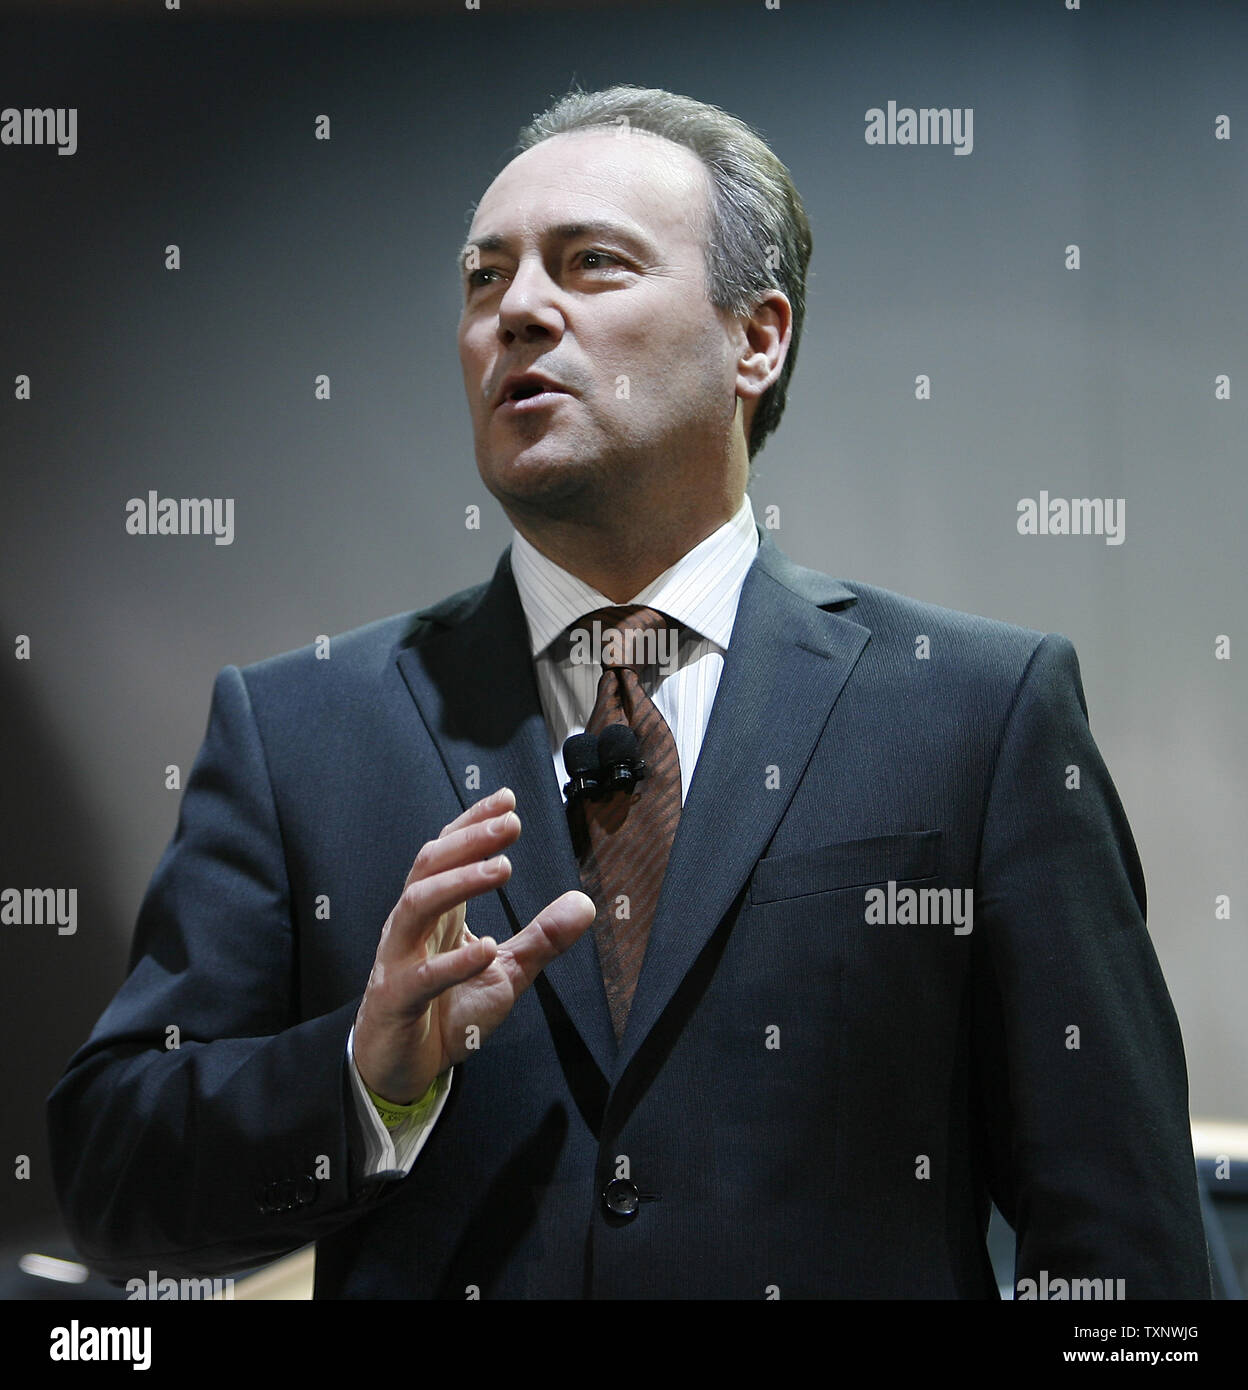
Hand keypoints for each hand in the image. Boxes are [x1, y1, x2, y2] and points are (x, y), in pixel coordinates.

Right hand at [352, 786, 594, 1103]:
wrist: (403, 1070)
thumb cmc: (447, 1013)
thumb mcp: (507, 973)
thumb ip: (542, 939)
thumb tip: (585, 902)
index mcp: (435, 914)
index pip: (447, 854)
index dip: (473, 824)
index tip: (507, 800)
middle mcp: (411, 928)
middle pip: (429, 866)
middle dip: (469, 840)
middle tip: (510, 823)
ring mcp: (398, 961)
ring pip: (415, 906)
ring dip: (458, 882)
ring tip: (501, 868)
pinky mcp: (395, 1001)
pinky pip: (420, 977)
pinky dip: (453, 962)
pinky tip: (487, 948)